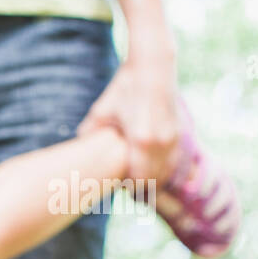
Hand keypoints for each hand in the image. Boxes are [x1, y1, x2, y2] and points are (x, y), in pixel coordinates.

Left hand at [76, 58, 180, 185]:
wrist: (153, 67)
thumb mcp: (100, 113)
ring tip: (138, 183)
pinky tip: (151, 168)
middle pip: (154, 180)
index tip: (119, 191)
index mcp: (141, 141)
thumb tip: (78, 152)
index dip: (129, 189)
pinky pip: (173, 160)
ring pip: (166, 172)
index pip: (139, 180)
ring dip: (154, 180)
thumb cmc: (123, 89)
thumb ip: (89, 135)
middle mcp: (161, 142)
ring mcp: (173, 138)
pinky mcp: (180, 132)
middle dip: (141, 188)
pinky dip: (163, 168)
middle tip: (126, 191)